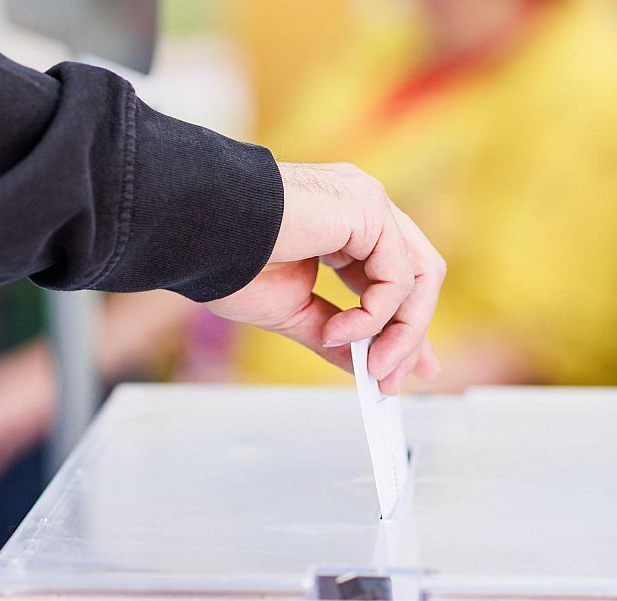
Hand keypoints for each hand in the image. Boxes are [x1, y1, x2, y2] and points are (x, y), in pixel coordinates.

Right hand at [207, 162, 444, 394]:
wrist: (199, 234)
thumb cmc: (229, 261)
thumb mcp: (293, 311)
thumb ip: (335, 336)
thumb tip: (367, 367)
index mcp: (344, 226)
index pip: (393, 277)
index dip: (404, 325)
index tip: (405, 370)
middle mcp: (362, 209)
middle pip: (415, 277)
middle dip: (410, 334)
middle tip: (390, 381)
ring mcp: (368, 203)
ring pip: (417, 277)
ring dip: (401, 333)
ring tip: (372, 368)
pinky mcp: (368, 208)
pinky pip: (396, 277)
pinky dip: (375, 316)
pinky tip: (339, 332)